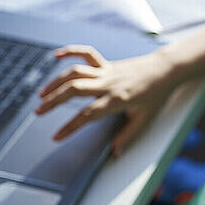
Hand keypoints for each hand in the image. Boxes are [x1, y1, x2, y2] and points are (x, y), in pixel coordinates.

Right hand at [35, 44, 176, 157]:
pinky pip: (86, 53)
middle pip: (75, 90)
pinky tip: (56, 55)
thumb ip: (128, 136)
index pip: (88, 115)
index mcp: (117, 100)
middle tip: (38, 112)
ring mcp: (106, 72)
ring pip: (75, 72)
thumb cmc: (156, 95)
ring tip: (42, 95)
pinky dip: (71, 51)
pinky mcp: (107, 63)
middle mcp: (108, 84)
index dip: (70, 126)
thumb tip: (115, 153)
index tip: (56, 136)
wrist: (165, 70)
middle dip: (54, 101)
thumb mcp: (145, 119)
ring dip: (56, 82)